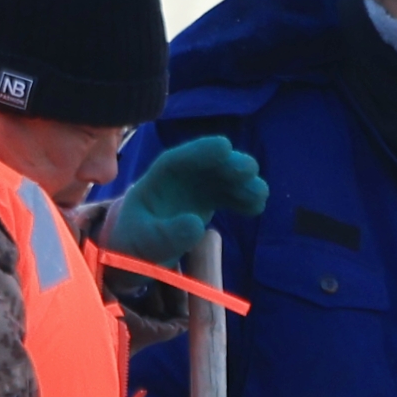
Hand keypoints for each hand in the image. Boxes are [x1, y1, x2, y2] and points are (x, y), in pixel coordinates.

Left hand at [106, 136, 265, 247]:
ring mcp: (195, 187)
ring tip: (260, 195)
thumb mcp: (145, 243)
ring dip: (242, 183)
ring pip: (222, 178)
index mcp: (156, 181)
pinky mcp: (208, 198)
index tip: (225, 146)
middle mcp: (179, 178)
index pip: (176, 160)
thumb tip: (197, 224)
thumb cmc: (136, 243)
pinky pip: (229, 194)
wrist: (140, 251)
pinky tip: (256, 207)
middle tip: (250, 170)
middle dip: (228, 164)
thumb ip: (167, 235)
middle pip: (205, 165)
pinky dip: (243, 199)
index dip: (201, 151)